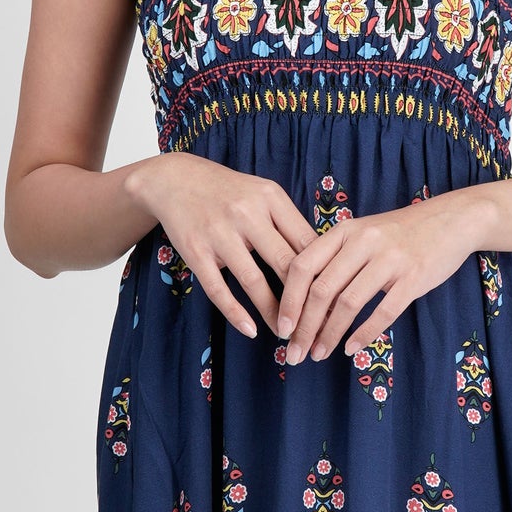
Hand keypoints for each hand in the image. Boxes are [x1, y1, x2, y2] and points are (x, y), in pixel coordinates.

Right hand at [129, 155, 316, 338]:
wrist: (176, 179)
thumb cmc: (230, 192)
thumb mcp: (264, 194)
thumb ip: (290, 223)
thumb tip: (324, 261)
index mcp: (271, 198)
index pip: (307, 241)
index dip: (324, 274)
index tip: (335, 299)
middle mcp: (247, 213)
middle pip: (285, 262)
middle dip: (304, 299)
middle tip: (317, 325)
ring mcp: (219, 233)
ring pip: (254, 280)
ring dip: (273, 311)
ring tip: (287, 332)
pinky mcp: (195, 251)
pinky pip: (218, 288)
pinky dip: (235, 312)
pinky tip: (250, 330)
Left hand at [277, 195, 480, 364]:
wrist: (450, 220)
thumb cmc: (398, 234)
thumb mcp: (362, 234)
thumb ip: (334, 260)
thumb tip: (302, 303)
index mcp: (344, 231)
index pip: (303, 267)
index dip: (288, 300)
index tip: (281, 329)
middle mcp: (363, 242)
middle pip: (322, 290)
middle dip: (304, 327)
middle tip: (295, 352)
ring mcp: (390, 259)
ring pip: (348, 303)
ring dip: (330, 334)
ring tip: (319, 354)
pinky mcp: (414, 276)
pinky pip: (384, 311)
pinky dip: (364, 333)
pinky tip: (352, 348)